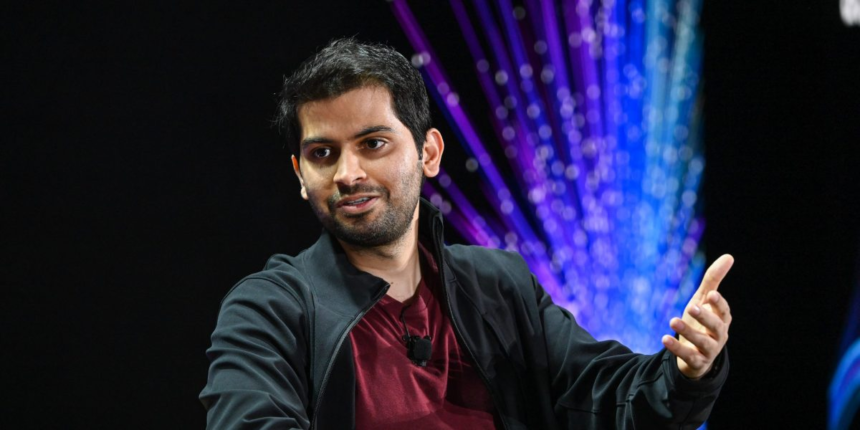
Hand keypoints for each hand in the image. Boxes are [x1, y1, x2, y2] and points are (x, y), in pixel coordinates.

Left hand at [662, 254, 733, 379]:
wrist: (696, 355)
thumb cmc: (701, 322)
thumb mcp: (704, 301)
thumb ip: (713, 280)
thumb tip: (729, 256)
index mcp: (722, 319)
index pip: (724, 311)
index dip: (718, 304)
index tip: (710, 294)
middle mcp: (719, 335)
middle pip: (716, 327)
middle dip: (705, 317)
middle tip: (691, 306)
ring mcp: (709, 350)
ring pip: (702, 342)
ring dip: (688, 332)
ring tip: (672, 320)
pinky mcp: (696, 362)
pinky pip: (688, 356)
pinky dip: (676, 348)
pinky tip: (664, 338)